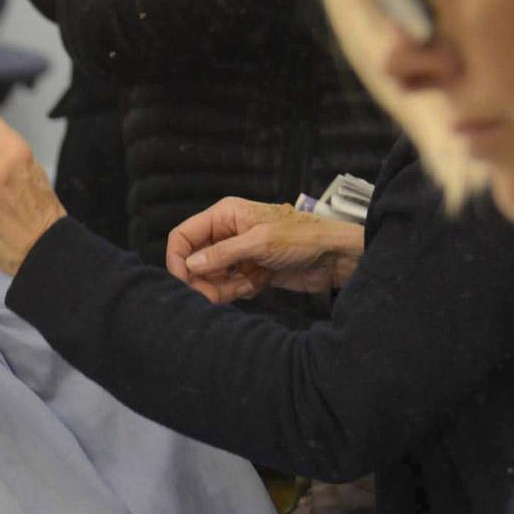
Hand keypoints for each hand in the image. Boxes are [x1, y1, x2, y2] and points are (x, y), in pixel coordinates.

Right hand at [165, 197, 364, 303]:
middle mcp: (225, 233)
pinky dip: (238, 291)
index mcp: (224, 216)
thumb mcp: (260, 242)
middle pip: (193, 261)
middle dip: (202, 281)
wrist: (336, 257)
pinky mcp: (248, 272)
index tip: (186, 283)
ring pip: (209, 278)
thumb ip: (223, 254)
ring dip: (223, 288)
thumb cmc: (302, 239)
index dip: (177, 261)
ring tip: (247, 286)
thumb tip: (189, 266)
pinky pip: (228, 287)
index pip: (182, 237)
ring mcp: (237, 254)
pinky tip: (259, 285)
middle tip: (216, 297)